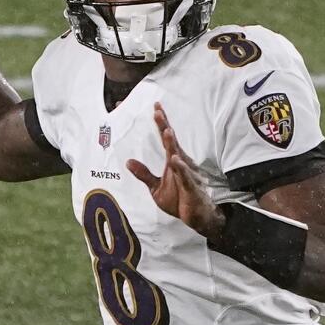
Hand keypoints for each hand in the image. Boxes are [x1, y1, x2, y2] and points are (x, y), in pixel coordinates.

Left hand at [126, 103, 225, 238]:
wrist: (196, 217)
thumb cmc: (179, 200)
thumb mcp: (156, 188)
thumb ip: (144, 174)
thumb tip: (128, 162)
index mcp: (172, 162)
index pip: (165, 139)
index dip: (161, 123)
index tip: (155, 107)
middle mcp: (180, 164)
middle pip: (171, 142)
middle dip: (165, 126)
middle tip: (157, 110)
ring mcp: (186, 174)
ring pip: (178, 156)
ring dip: (173, 144)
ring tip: (167, 130)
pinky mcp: (190, 187)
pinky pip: (185, 176)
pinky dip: (180, 168)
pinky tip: (175, 160)